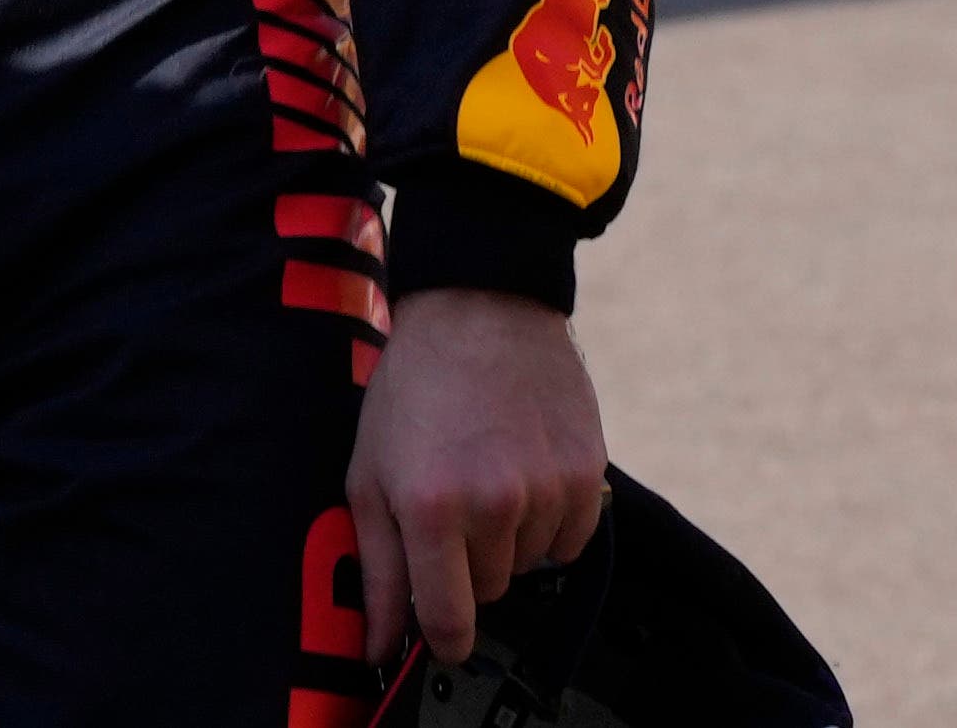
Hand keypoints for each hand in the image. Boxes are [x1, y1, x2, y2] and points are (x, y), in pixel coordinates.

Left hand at [345, 287, 607, 667]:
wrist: (477, 311)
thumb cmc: (412, 392)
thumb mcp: (369, 474)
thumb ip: (377, 568)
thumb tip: (378, 644)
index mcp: (431, 509)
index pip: (449, 619)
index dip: (444, 638)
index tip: (444, 639)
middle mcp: (494, 505)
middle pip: (490, 590)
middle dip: (468, 561)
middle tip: (451, 502)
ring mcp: (547, 491)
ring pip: (530, 564)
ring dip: (509, 536)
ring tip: (485, 470)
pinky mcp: (587, 476)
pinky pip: (571, 540)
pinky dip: (550, 521)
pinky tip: (523, 470)